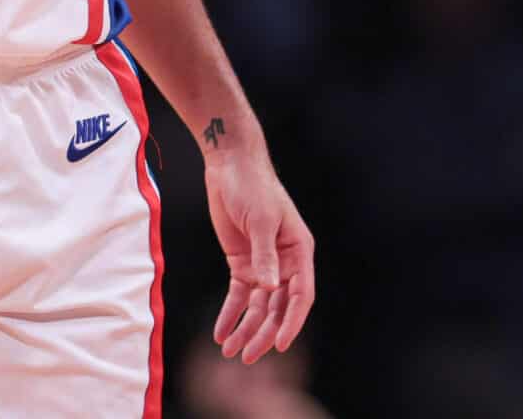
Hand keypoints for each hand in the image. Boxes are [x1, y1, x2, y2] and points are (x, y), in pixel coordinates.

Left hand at [206, 148, 315, 362]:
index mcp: (299, 252)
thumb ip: (265, 254)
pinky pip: (238, 294)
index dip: (291, 321)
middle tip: (248, 356)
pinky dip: (231, 313)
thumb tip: (268, 288)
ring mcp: (263, 264)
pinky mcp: (242, 262)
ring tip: (232, 352)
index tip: (280, 344)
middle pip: (277, 307)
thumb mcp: (261, 220)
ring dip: (246, 328)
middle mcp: (285, 263)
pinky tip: (222, 332)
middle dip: (264, 332)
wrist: (229, 165)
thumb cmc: (252, 186)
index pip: (300, 296)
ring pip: (258, 306)